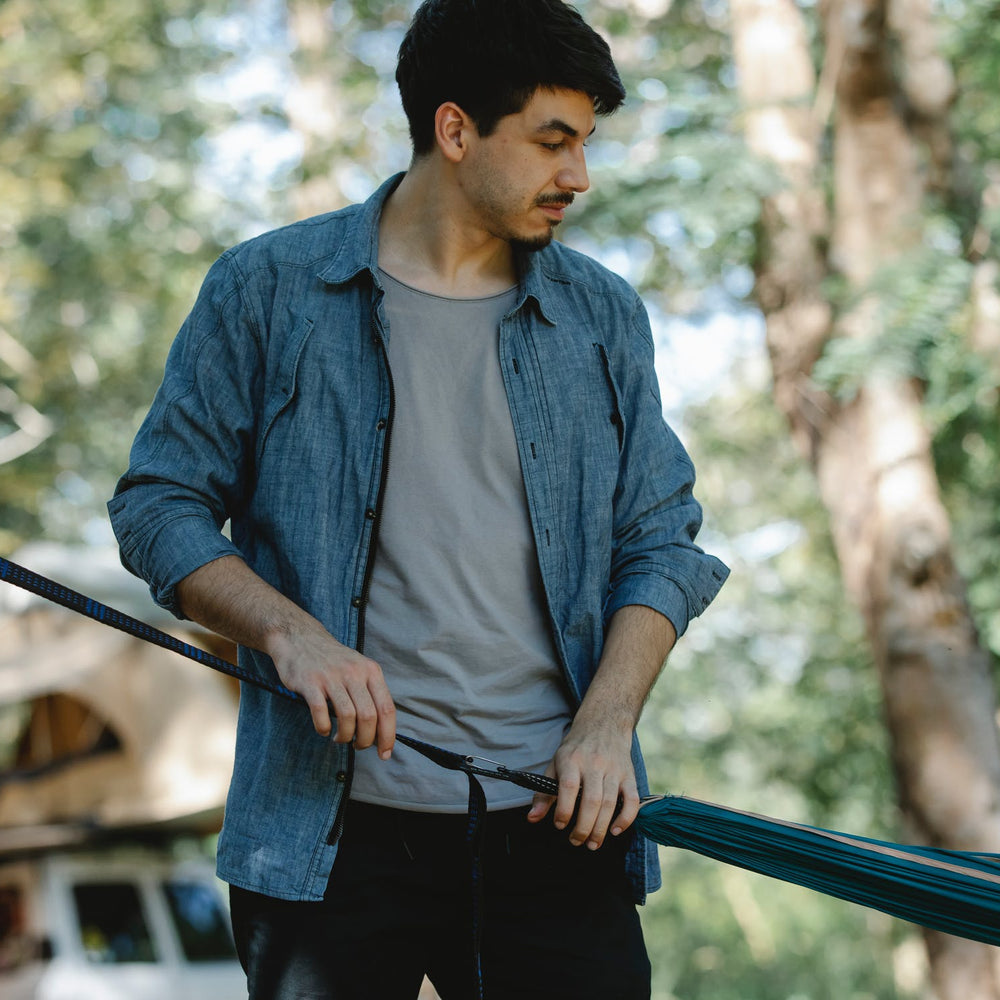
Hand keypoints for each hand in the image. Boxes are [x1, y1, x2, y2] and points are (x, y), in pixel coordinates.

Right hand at [266, 626, 395, 756]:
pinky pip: (320, 712)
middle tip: (357, 746)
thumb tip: (380, 733)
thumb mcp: (358, 669)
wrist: (299, 638)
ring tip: (340, 739)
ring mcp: (331, 676)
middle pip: (369, 716)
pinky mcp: (310, 682)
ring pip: (347, 716)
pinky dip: (323, 728)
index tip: (384, 754)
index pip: (387, 708)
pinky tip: (324, 730)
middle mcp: (354, 672)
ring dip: (345, 736)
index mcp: (371, 671)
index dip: (388, 735)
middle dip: (365, 740)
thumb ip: (370, 695)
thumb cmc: (332, 661)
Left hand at [526, 717, 639, 849]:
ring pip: (610, 803)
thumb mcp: (556, 763)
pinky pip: (632, 800)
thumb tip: (532, 818)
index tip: (560, 826)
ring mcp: (614, 769)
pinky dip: (626, 818)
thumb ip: (544, 793)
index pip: (569, 786)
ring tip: (592, 844)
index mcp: (572, 759)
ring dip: (601, 829)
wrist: (604, 724)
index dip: (564, 810)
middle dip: (584, 827)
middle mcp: (594, 764)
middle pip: (592, 800)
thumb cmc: (576, 749)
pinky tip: (615, 830)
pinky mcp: (629, 775)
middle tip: (577, 842)